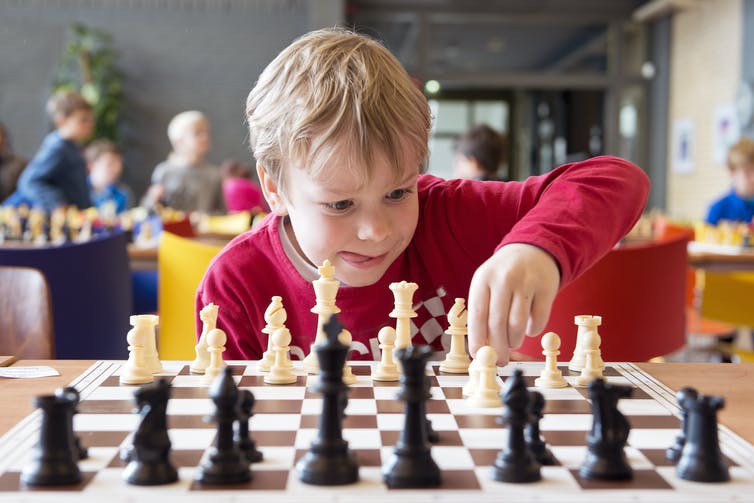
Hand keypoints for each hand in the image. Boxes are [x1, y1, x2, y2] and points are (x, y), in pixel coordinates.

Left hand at [467, 243, 559, 364]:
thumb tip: (480, 347)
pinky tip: (528, 328)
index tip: (478, 355)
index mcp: (483, 278)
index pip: (477, 315)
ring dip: (514, 340)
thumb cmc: (505, 274)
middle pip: (498, 323)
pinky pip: (539, 320)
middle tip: (500, 360)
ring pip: (518, 325)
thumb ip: (482, 310)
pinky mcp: (546, 288)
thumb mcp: (487, 283)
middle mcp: (504, 279)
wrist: (534, 250)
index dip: (477, 339)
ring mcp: (526, 282)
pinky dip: (533, 331)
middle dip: (498, 348)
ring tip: (512, 342)